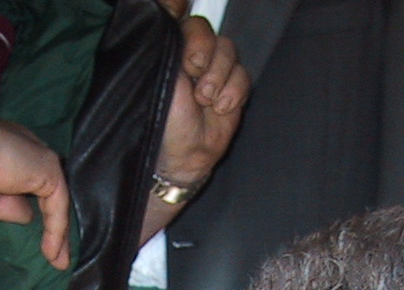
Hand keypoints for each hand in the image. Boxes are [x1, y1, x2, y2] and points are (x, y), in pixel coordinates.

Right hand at [0, 96, 69, 270]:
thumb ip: (8, 206)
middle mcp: (29, 155)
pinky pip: (57, 205)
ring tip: (60, 263)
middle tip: (58, 257)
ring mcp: (39, 160)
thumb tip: (28, 216)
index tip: (39, 240)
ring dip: (60, 234)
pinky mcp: (48, 168)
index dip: (37, 212)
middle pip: (50, 195)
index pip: (32, 187)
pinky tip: (53, 254)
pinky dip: (57, 231)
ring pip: (56, 202)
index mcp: (11, 156)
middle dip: (56, 226)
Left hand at [158, 16, 247, 186]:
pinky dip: (234, 92)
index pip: (184, 20)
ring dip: (219, 76)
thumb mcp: (160, 80)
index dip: (191, 30)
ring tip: (205, 101)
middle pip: (208, 31)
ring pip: (228, 50)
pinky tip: (220, 108)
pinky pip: (243, 74)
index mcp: (169, 50)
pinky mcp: (232, 87)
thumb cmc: (163, 123)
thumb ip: (169, 49)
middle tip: (195, 78)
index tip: (188, 53)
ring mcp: (213, 71)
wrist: (184, 156)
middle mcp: (191, 56)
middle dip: (205, 54)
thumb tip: (180, 19)